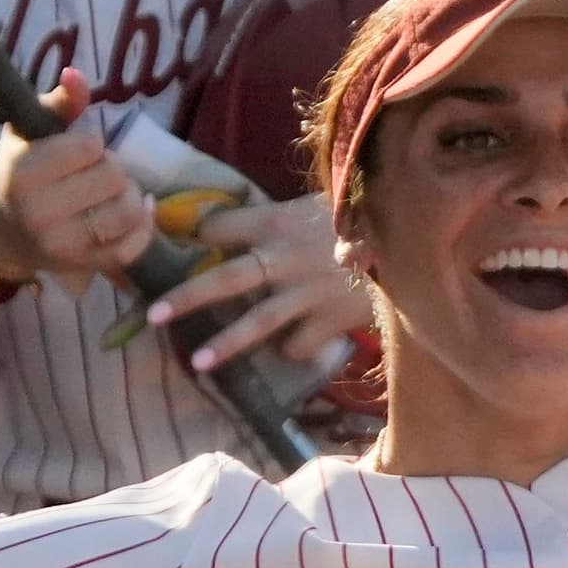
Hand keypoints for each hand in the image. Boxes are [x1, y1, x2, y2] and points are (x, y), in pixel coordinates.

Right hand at [0, 69, 161, 292]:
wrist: (4, 231)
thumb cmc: (22, 172)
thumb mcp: (30, 131)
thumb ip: (59, 102)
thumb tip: (77, 74)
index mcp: (24, 174)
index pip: (90, 146)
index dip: (91, 144)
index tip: (76, 151)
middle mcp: (41, 214)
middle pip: (115, 177)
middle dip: (112, 168)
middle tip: (95, 174)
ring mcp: (65, 246)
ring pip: (129, 211)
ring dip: (130, 196)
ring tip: (112, 193)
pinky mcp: (87, 266)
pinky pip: (135, 245)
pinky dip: (144, 226)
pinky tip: (134, 213)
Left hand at [159, 192, 375, 370]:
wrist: (414, 242)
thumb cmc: (365, 218)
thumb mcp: (319, 205)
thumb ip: (283, 219)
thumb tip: (242, 229)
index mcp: (278, 221)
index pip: (218, 227)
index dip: (197, 236)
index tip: (180, 247)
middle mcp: (285, 257)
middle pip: (224, 278)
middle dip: (186, 296)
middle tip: (153, 315)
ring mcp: (307, 292)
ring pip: (257, 321)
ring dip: (225, 343)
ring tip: (197, 361)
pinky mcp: (331, 319)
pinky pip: (298, 343)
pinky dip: (290, 348)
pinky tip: (292, 345)